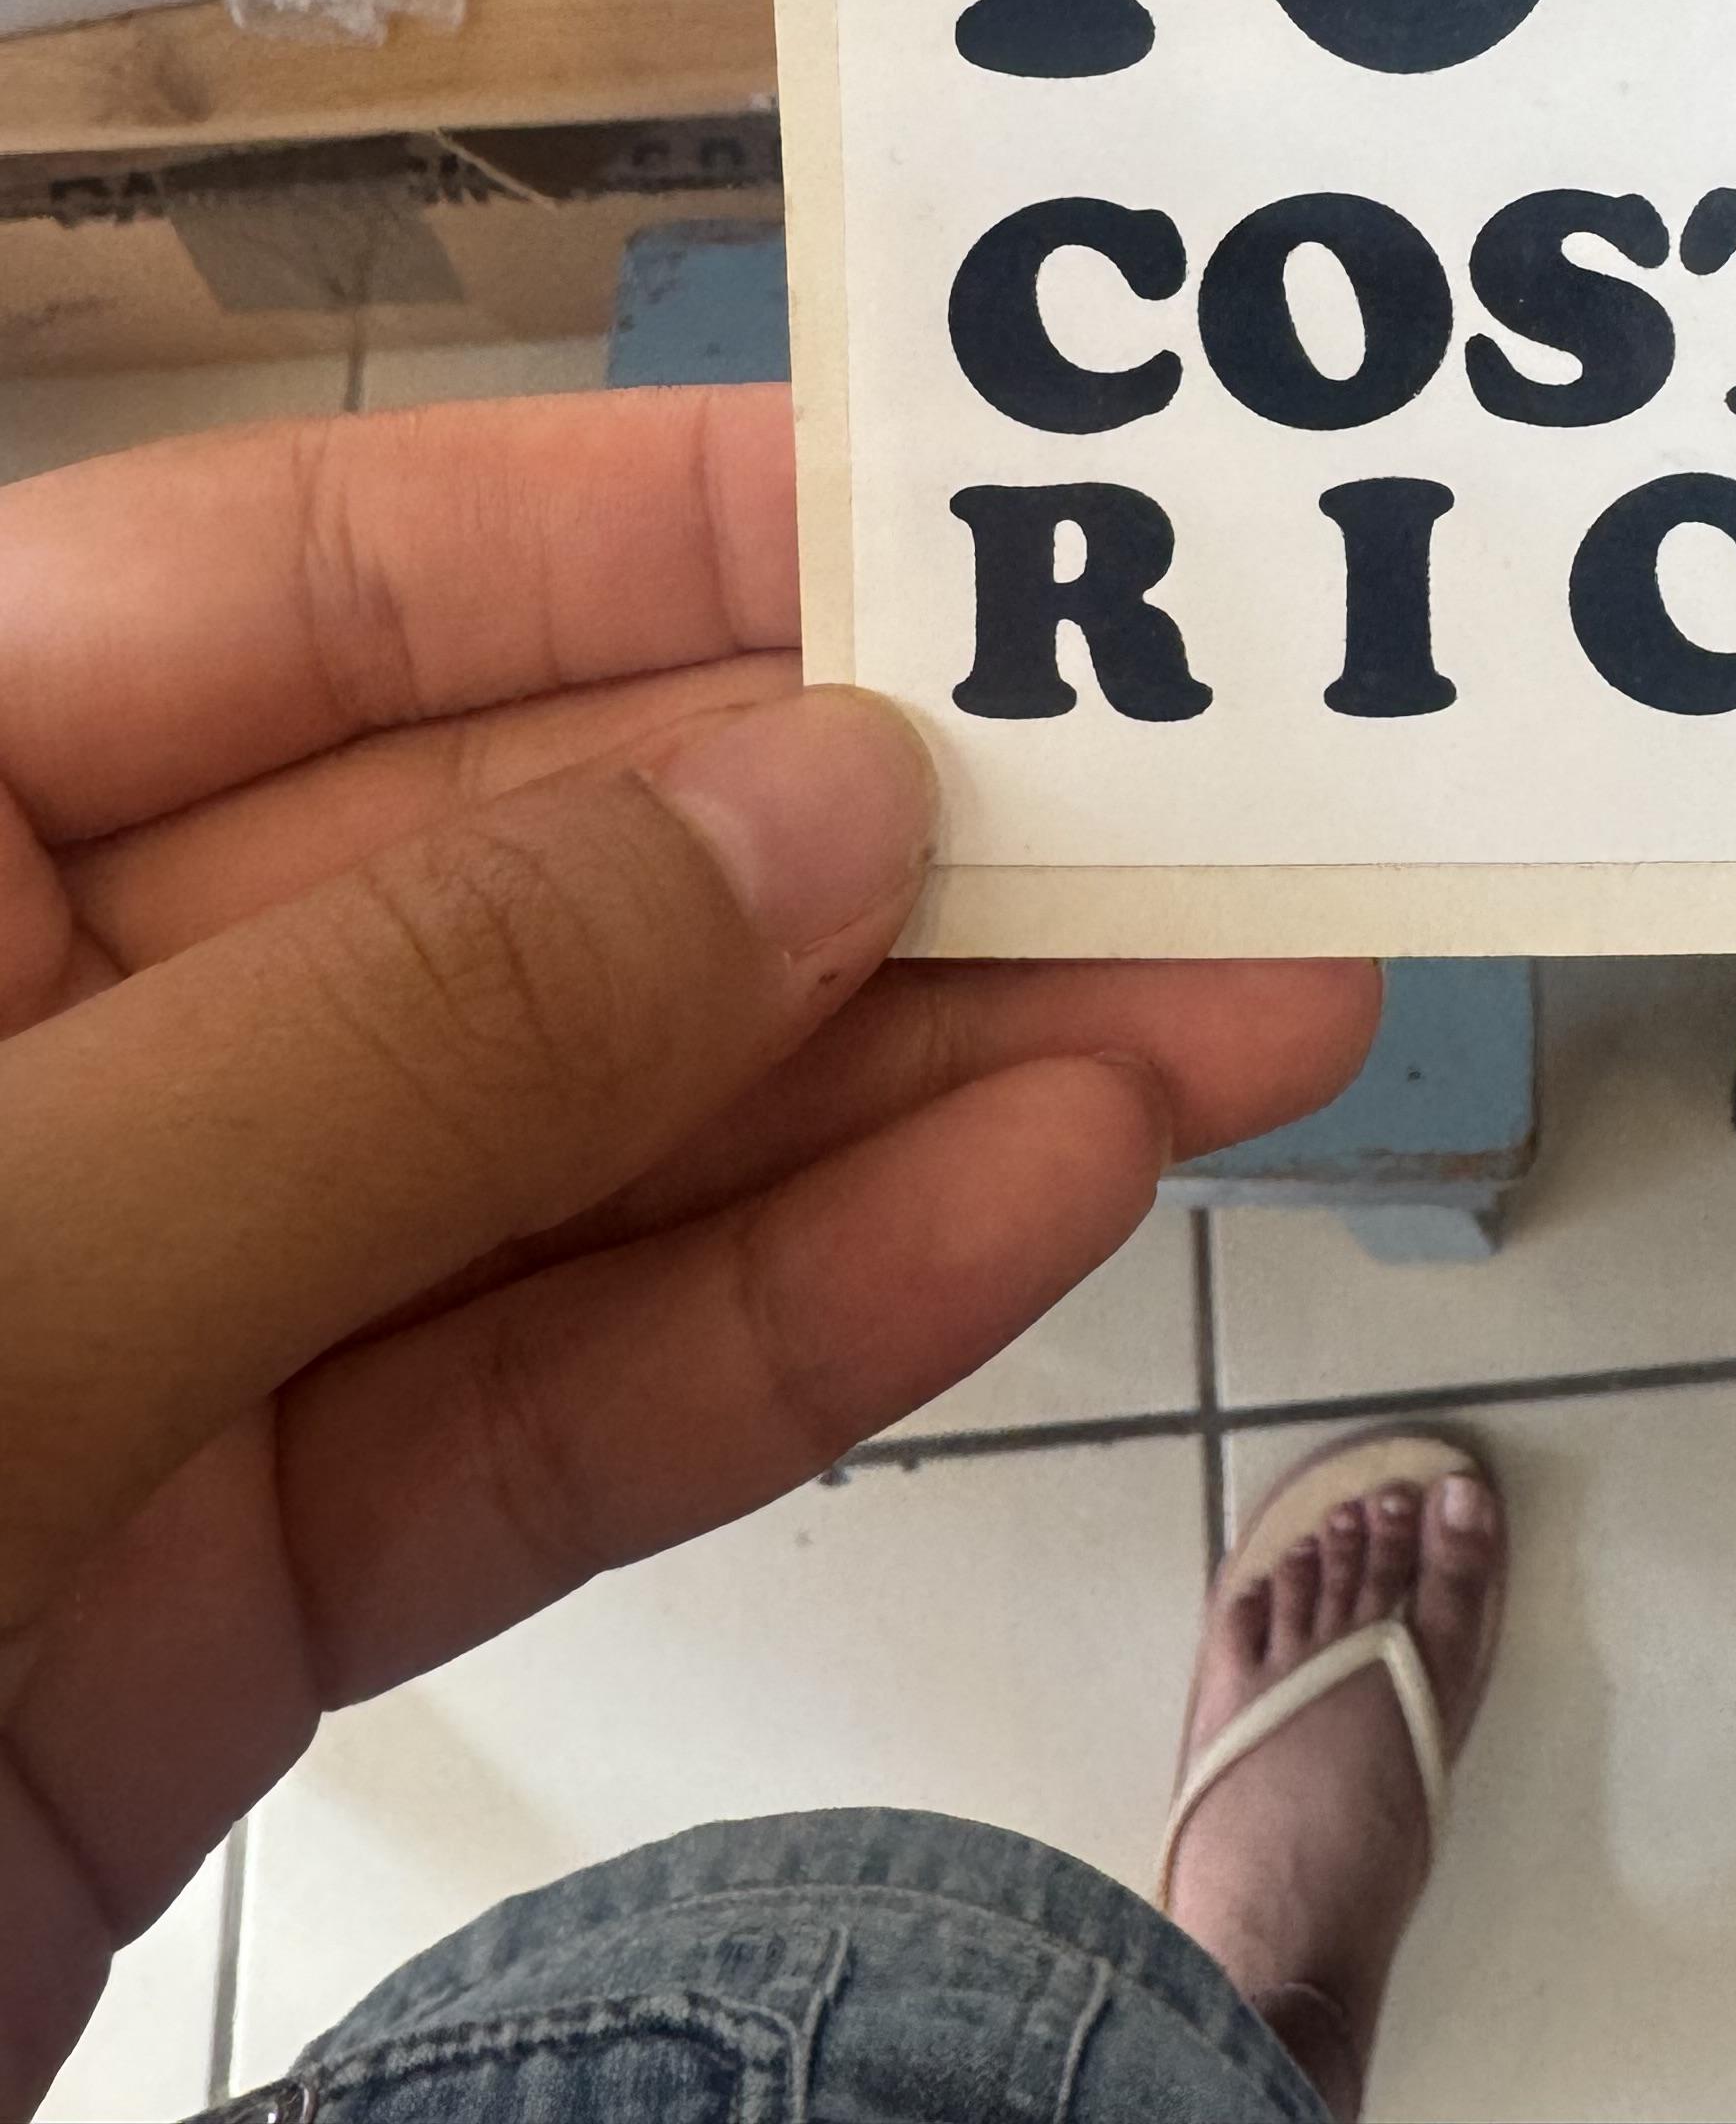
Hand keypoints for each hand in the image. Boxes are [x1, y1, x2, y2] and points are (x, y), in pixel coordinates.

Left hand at [0, 388, 1375, 2118]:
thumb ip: (394, 1040)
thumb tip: (810, 806)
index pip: (274, 599)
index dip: (623, 534)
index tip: (954, 511)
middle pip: (473, 884)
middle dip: (846, 853)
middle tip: (1205, 805)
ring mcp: (105, 1342)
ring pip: (558, 1163)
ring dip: (904, 1090)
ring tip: (1234, 1007)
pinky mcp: (193, 1612)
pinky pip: (532, 1416)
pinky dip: (791, 1325)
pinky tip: (1042, 1204)